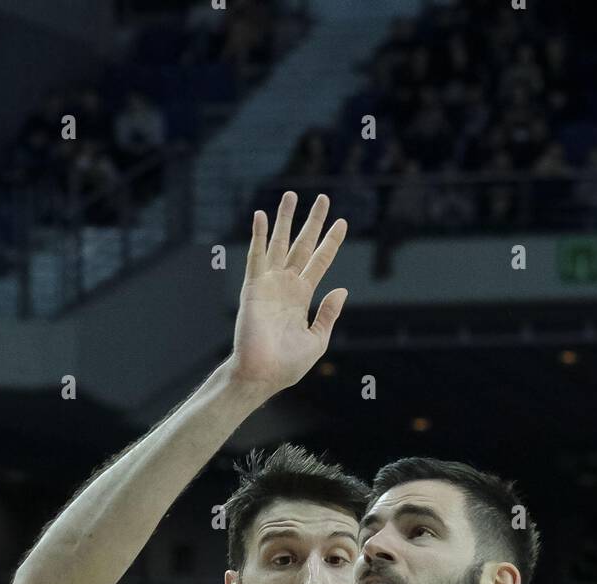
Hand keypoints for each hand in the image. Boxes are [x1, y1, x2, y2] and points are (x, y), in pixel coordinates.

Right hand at [228, 191, 347, 396]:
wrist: (262, 375)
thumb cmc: (287, 365)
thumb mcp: (317, 340)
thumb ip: (328, 314)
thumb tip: (342, 290)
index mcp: (302, 297)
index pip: (320, 262)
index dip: (331, 242)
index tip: (342, 223)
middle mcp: (286, 285)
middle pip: (302, 245)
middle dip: (312, 222)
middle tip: (323, 197)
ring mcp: (269, 284)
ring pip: (279, 243)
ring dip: (284, 219)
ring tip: (291, 195)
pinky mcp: (253, 287)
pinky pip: (256, 256)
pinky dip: (258, 236)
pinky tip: (260, 215)